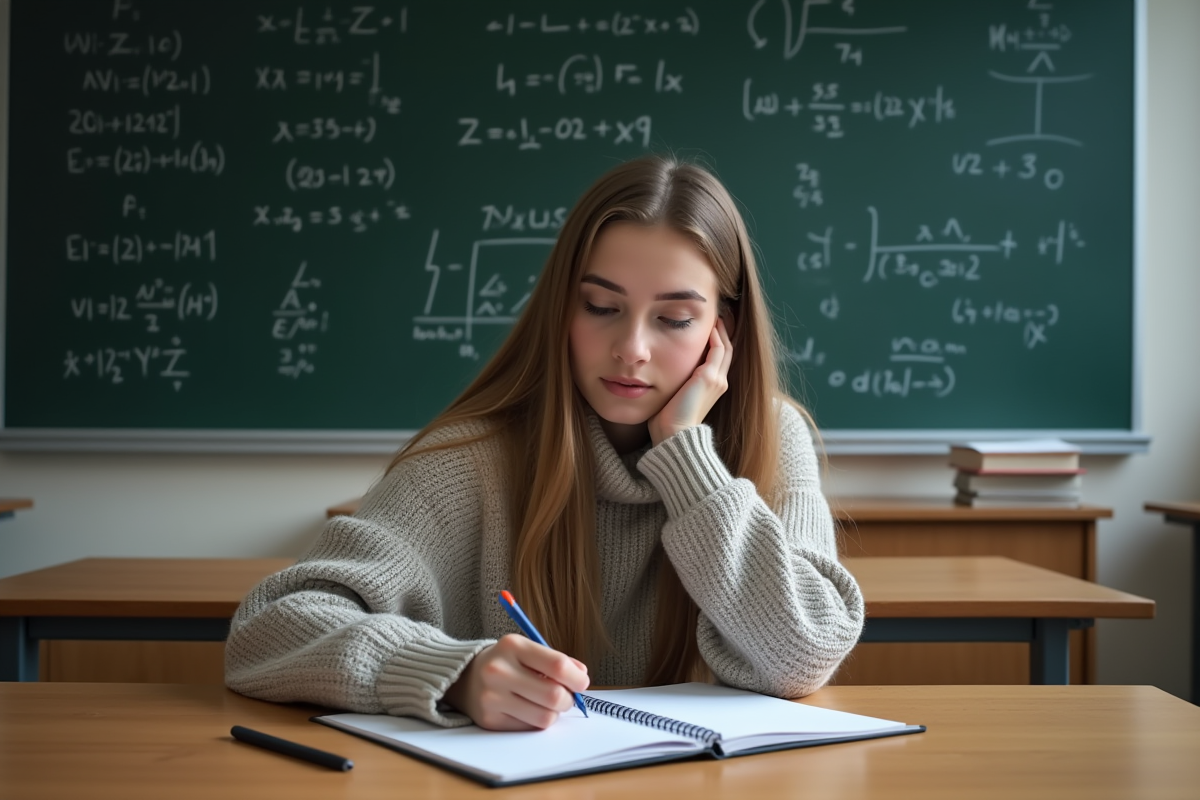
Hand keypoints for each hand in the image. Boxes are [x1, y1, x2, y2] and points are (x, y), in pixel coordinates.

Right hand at [442, 634, 589, 729]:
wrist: (464, 677)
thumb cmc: (506, 662)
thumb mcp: (527, 650)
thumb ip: (556, 660)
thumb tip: (581, 676)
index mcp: (512, 646)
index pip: (557, 665)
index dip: (577, 678)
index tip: (581, 682)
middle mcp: (499, 671)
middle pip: (554, 695)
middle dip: (568, 699)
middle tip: (566, 696)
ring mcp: (492, 697)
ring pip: (544, 717)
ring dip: (554, 713)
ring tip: (546, 703)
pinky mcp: (489, 720)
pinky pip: (529, 728)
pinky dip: (536, 720)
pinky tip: (528, 709)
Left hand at [648, 317, 732, 445]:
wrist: (674, 434)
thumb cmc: (669, 421)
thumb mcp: (674, 396)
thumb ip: (675, 382)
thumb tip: (660, 372)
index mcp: (713, 388)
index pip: (719, 359)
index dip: (717, 341)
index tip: (709, 327)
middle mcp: (720, 382)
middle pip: (726, 350)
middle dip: (722, 332)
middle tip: (714, 316)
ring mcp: (717, 380)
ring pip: (724, 347)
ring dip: (719, 330)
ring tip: (712, 316)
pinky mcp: (709, 377)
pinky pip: (717, 349)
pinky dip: (715, 336)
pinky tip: (707, 325)